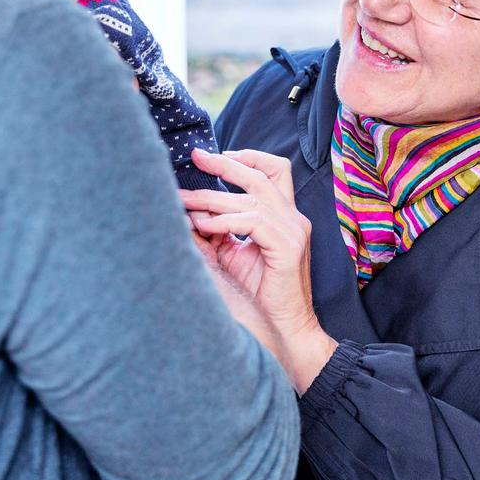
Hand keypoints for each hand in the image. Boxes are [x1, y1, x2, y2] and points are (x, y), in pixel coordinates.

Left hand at [182, 147, 336, 392]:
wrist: (285, 325)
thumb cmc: (261, 290)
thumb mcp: (234, 253)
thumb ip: (218, 230)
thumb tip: (189, 211)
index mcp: (285, 214)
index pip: (275, 170)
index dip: (249, 156)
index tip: (218, 154)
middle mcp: (293, 217)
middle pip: (260, 175)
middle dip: (225, 164)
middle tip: (196, 157)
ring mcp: (293, 230)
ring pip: (250, 198)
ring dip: (213, 198)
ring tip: (186, 202)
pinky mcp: (287, 246)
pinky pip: (251, 222)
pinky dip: (224, 221)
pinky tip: (204, 225)